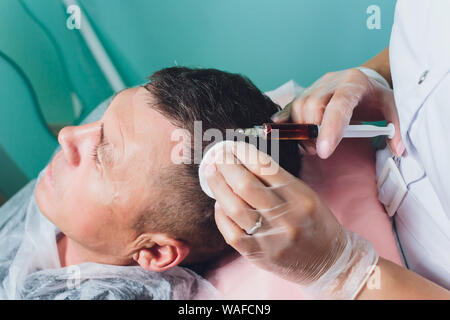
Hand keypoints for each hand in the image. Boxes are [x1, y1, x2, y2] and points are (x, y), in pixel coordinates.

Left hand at [204, 141, 345, 283]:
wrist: (328, 261)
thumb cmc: (315, 223)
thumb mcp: (306, 195)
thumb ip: (278, 180)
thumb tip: (243, 159)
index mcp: (300, 196)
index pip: (266, 167)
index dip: (244, 153)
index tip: (232, 146)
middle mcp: (286, 216)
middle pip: (245, 185)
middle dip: (226, 166)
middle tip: (217, 155)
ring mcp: (271, 237)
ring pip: (235, 207)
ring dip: (218, 186)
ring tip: (211, 172)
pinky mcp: (259, 254)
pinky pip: (231, 232)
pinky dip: (221, 215)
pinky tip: (219, 203)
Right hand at [271, 68, 403, 157]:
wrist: (364, 79)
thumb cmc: (376, 96)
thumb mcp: (393, 107)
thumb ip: (397, 127)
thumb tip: (398, 149)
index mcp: (354, 83)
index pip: (339, 105)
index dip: (329, 128)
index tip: (323, 151)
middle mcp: (332, 81)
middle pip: (312, 105)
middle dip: (311, 132)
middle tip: (318, 150)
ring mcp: (316, 85)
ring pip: (298, 105)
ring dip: (300, 130)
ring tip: (311, 145)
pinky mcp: (306, 92)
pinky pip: (290, 104)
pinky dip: (284, 118)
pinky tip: (282, 129)